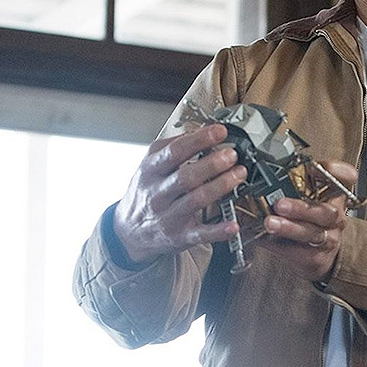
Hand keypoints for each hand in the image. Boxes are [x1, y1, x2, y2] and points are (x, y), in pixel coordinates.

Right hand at [113, 124, 247, 263]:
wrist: (128, 231)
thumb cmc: (144, 194)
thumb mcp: (149, 167)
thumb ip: (170, 148)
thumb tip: (197, 131)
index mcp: (151, 172)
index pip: (174, 152)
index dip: (198, 140)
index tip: (219, 131)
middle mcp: (158, 194)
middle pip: (186, 177)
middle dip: (212, 164)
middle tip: (232, 154)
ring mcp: (168, 216)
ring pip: (196, 200)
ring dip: (221, 186)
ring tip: (239, 174)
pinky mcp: (179, 236)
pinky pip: (200, 233)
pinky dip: (218, 230)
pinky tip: (233, 224)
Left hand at [261, 161, 357, 280]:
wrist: (322, 254)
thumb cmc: (312, 219)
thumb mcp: (310, 195)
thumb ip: (297, 182)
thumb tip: (269, 171)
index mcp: (335, 194)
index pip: (346, 178)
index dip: (334, 172)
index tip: (313, 168)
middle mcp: (335, 217)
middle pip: (325, 212)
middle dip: (301, 208)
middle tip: (280, 204)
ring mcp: (328, 239)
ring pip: (311, 233)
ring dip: (288, 228)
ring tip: (269, 223)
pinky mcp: (315, 258)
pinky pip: (295, 251)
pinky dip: (275, 244)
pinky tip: (262, 237)